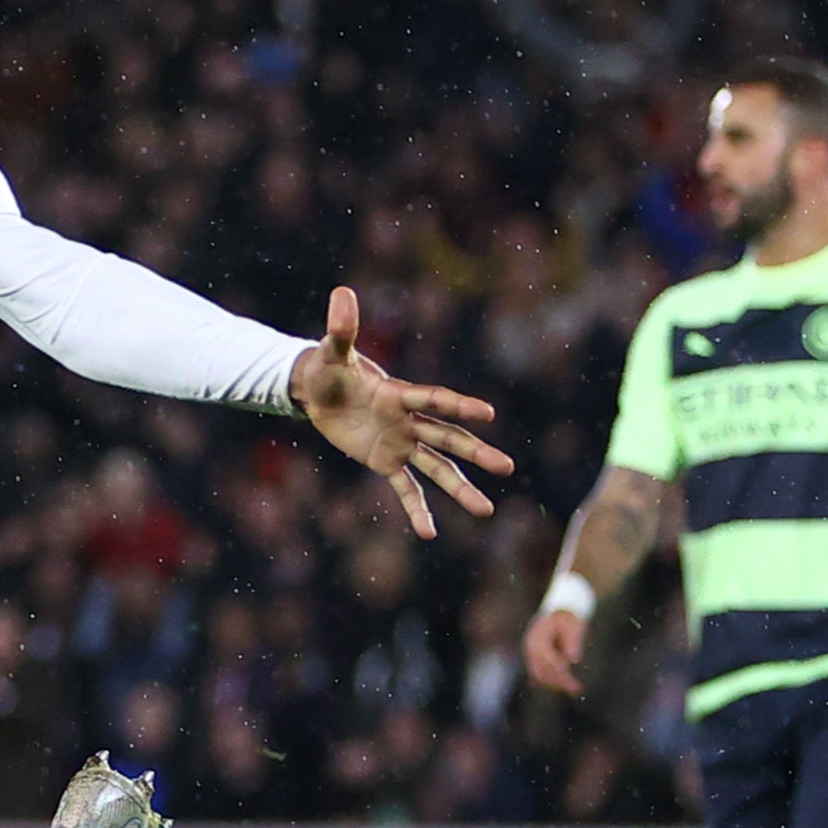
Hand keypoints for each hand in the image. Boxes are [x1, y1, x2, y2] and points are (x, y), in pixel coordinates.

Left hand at [290, 286, 513, 538]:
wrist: (319, 392)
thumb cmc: (328, 368)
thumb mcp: (331, 353)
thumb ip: (341, 329)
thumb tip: (341, 293)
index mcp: (398, 394)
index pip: (434, 399)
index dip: (459, 405)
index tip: (489, 414)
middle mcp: (408, 421)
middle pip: (448, 438)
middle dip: (476, 453)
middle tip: (507, 466)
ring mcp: (401, 443)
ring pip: (437, 469)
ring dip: (461, 489)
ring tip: (486, 511)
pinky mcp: (386, 462)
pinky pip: (405, 489)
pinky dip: (416, 510)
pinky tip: (429, 534)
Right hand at [523, 606, 587, 696]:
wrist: (559, 612)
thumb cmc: (568, 618)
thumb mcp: (573, 626)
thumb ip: (573, 641)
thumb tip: (574, 660)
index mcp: (538, 636)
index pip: (545, 656)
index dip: (556, 668)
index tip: (569, 676)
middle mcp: (530, 647)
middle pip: (541, 669)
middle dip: (558, 680)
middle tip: (577, 689)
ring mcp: (531, 654)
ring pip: (539, 675)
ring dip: (555, 684)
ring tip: (574, 690)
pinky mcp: (535, 660)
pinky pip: (539, 675)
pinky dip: (551, 682)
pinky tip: (565, 687)